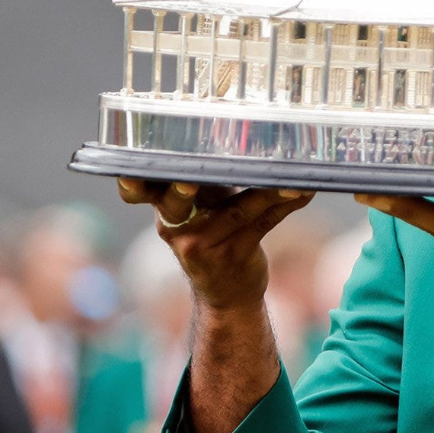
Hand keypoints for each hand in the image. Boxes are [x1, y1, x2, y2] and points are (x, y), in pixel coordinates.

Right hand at [116, 179, 313, 311]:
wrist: (226, 295)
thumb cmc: (215, 239)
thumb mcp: (200, 211)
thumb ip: (206, 183)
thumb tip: (241, 137)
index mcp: (166, 210)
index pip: (144, 191)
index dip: (133, 183)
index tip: (129, 171)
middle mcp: (178, 227)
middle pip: (179, 202)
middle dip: (182, 189)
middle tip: (189, 181)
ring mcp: (205, 244)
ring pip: (236, 209)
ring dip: (267, 190)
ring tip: (290, 175)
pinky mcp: (233, 254)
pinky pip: (262, 223)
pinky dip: (286, 204)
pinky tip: (304, 190)